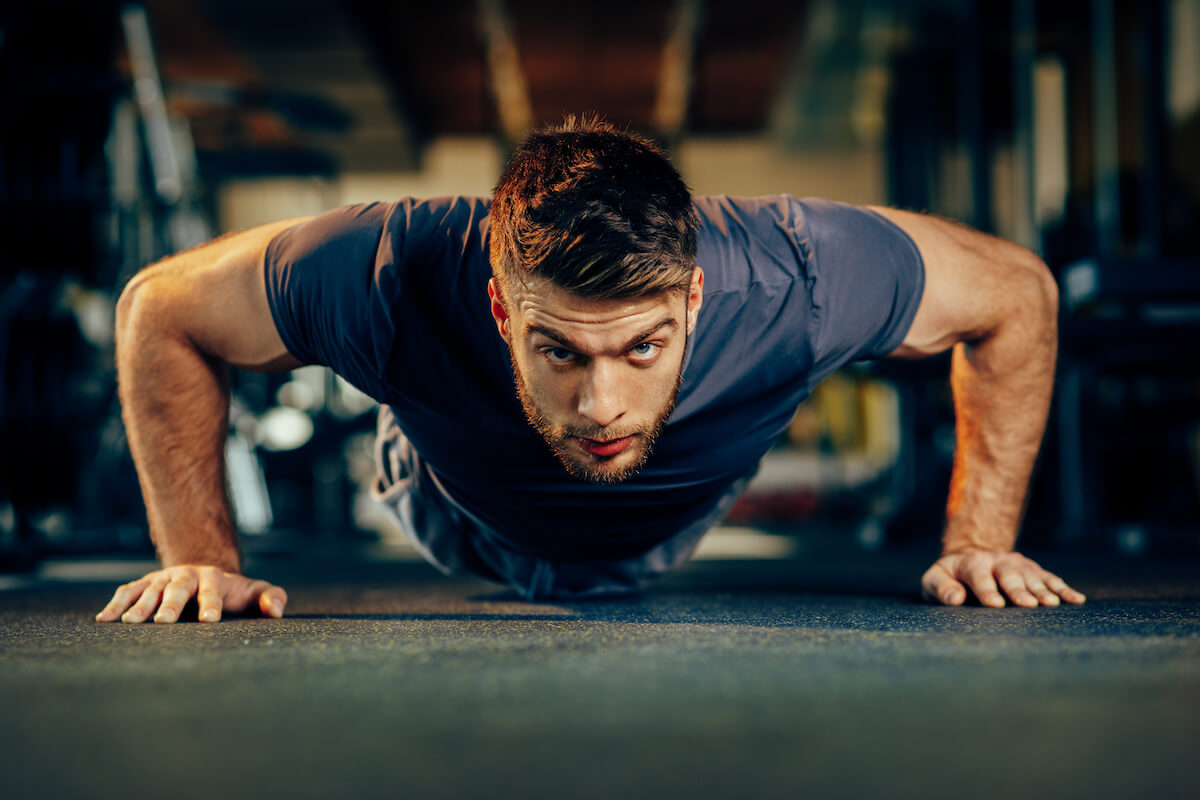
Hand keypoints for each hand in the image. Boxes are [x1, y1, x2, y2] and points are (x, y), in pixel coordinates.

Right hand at [95, 565, 287, 622]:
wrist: (206, 573)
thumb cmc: (233, 592)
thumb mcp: (255, 592)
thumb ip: (272, 598)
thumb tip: (277, 612)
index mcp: (214, 578)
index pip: (212, 590)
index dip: (211, 604)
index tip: (209, 620)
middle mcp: (186, 576)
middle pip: (178, 588)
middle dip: (171, 605)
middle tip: (163, 622)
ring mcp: (163, 579)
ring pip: (150, 590)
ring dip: (140, 606)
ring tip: (130, 623)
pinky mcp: (145, 585)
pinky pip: (128, 592)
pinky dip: (116, 604)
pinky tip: (105, 619)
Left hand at [922, 549, 1085, 607]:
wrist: (970, 558)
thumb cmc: (950, 577)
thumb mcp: (934, 579)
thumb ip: (941, 588)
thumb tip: (955, 599)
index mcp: (971, 563)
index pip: (979, 576)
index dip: (987, 590)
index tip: (995, 604)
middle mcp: (997, 561)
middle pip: (1009, 575)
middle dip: (1019, 590)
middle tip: (1029, 604)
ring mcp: (1018, 564)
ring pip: (1032, 576)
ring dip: (1043, 590)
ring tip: (1053, 604)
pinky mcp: (1033, 571)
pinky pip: (1051, 579)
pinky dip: (1064, 589)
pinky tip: (1077, 600)